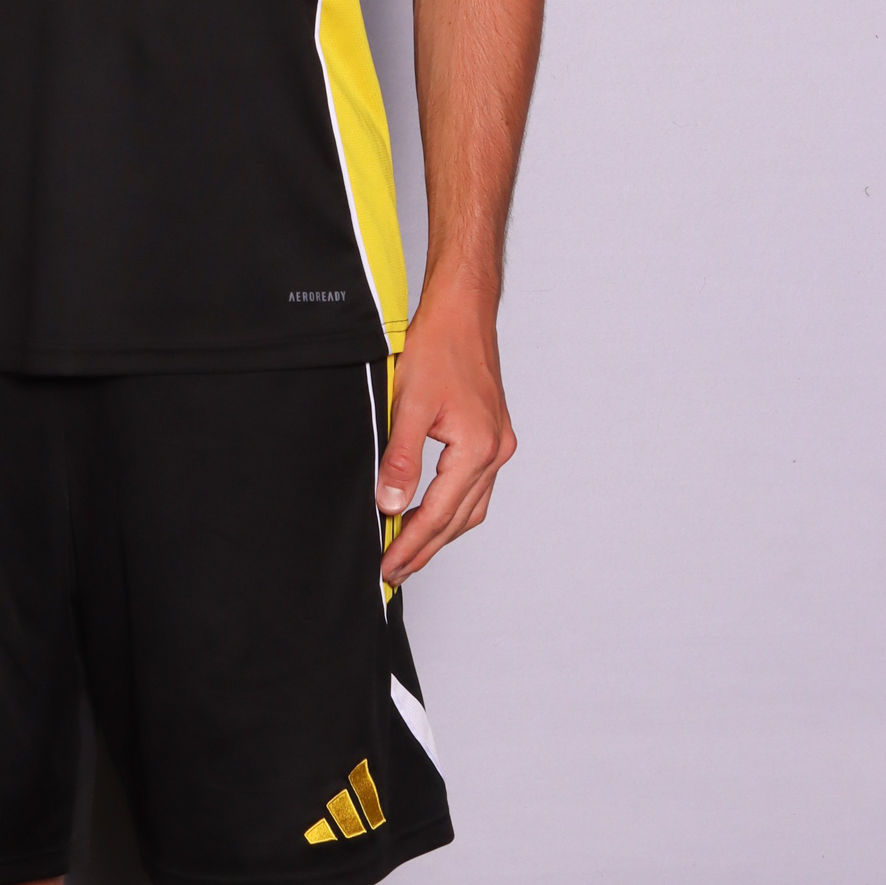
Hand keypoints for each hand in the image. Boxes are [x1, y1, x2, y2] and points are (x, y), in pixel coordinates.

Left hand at [375, 284, 515, 580]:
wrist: (462, 312)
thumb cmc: (438, 347)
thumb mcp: (409, 404)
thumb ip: (401, 459)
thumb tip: (391, 505)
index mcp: (478, 449)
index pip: (438, 514)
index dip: (410, 545)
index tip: (387, 567)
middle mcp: (496, 452)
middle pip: (459, 520)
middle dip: (425, 548)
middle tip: (394, 572)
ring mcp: (498, 445)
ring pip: (471, 508)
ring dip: (441, 533)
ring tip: (409, 551)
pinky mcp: (492, 436)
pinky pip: (475, 487)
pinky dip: (452, 507)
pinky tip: (432, 513)